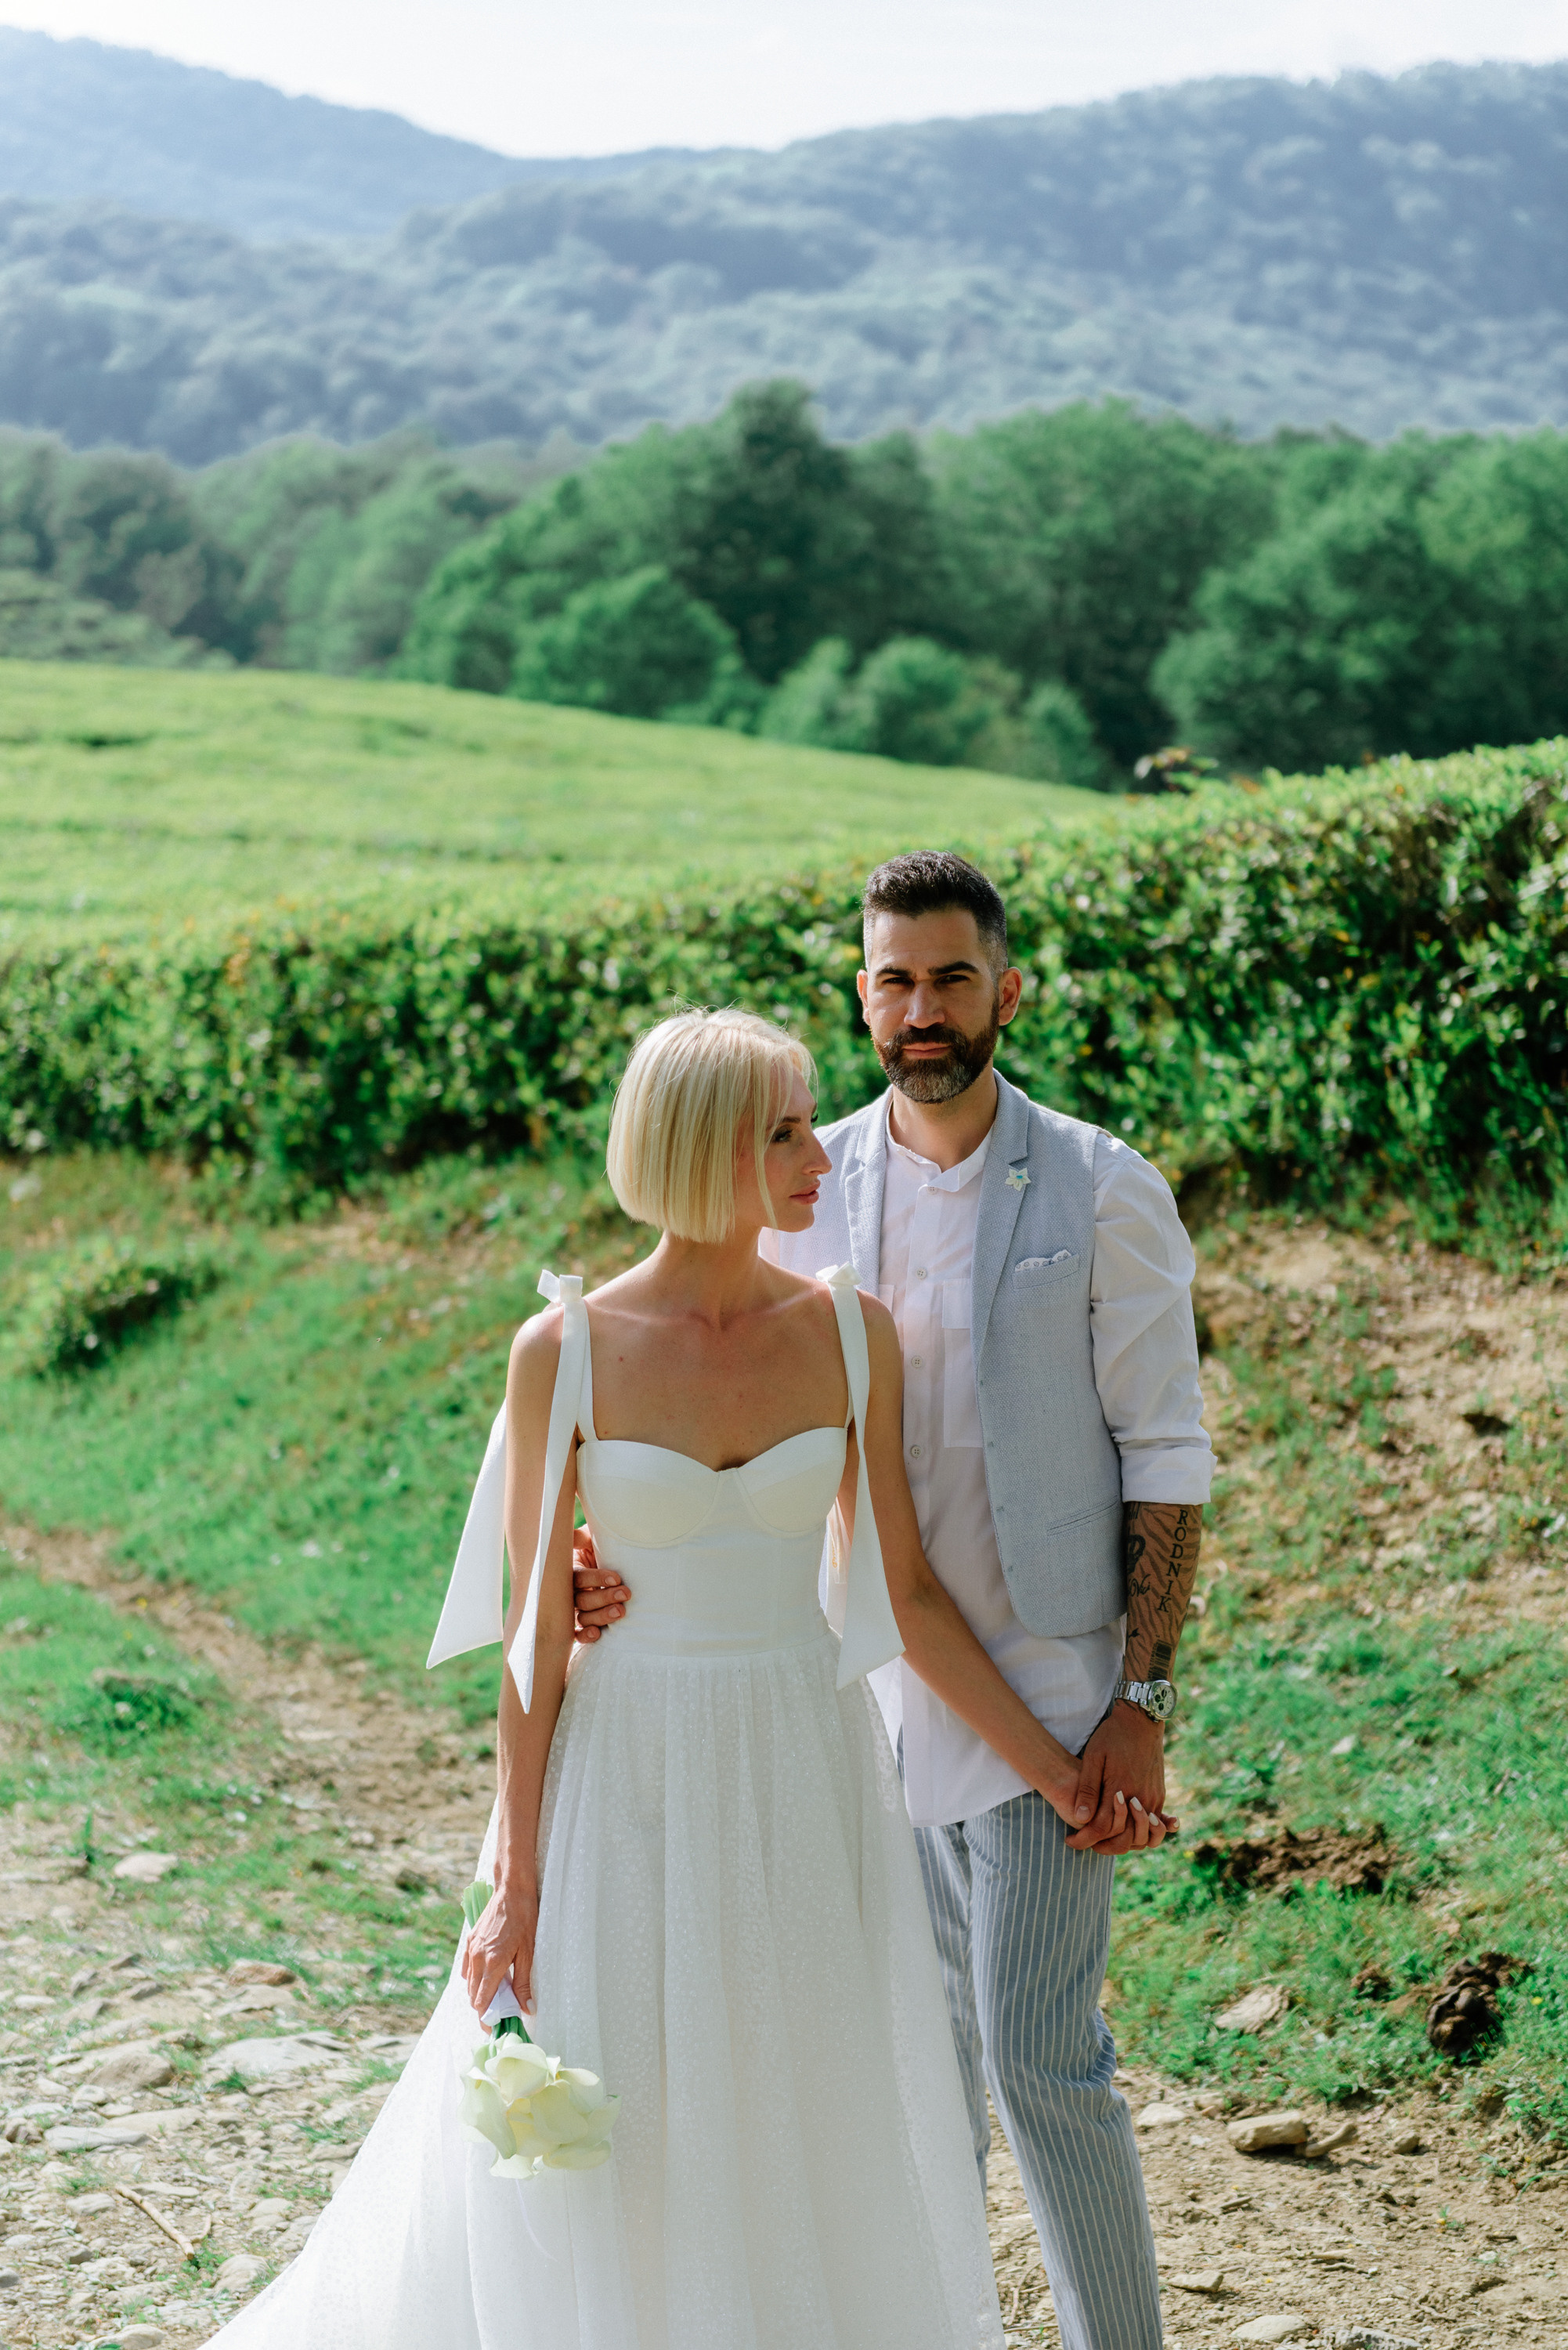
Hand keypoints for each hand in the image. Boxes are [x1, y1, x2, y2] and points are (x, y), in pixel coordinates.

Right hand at [462, 1878, 538, 2018]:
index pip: (482, 2002)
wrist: (512, 1889)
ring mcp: (471, 1949)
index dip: (488, 2018)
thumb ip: (524, 1982)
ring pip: (469, 1983)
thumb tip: (526, 2008)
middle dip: (484, 2009)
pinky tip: (487, 1977)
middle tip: (500, 2015)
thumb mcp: (529, 1952)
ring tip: (496, 1997)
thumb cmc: (525, 1918)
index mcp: (493, 1963)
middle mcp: (477, 1958)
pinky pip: (467, 1968)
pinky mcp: (470, 1941)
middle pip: (473, 1996)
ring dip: (479, 1994)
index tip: (497, 2027)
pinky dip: (474, 1979)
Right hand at [572, 1525, 629, 1641]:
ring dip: (601, 1616)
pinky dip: (586, 1635)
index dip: (596, 1578)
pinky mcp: (585, 1623)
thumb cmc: (602, 1548)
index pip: (579, 1577)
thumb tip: (573, 1535)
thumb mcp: (592, 1539)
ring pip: (583, 1617)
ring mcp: (576, 1609)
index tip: (616, 1578)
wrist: (614, 1560)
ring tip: (621, 1612)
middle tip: (625, 1594)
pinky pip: (579, 1634)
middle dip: (604, 1597)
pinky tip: (597, 1634)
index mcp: (571, 1570)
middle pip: (581, 1599)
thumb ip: (582, 1538)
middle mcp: (570, 1591)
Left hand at [1065, 1703, 1176, 1853]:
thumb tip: (1080, 1818)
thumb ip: (1087, 1789)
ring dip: (1123, 1843)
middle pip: (1124, 1839)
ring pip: (1142, 1836)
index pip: (1102, 1828)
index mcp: (1120, 1789)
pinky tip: (1123, 1832)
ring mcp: (1153, 1798)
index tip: (1070, 1841)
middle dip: (1103, 1847)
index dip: (1085, 1839)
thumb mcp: (1094, 1757)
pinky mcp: (1160, 1795)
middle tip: (1084, 1843)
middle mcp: (1140, 1798)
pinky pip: (1152, 1825)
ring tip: (1102, 1841)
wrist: (1142, 1720)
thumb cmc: (1113, 1736)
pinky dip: (1138, 1832)